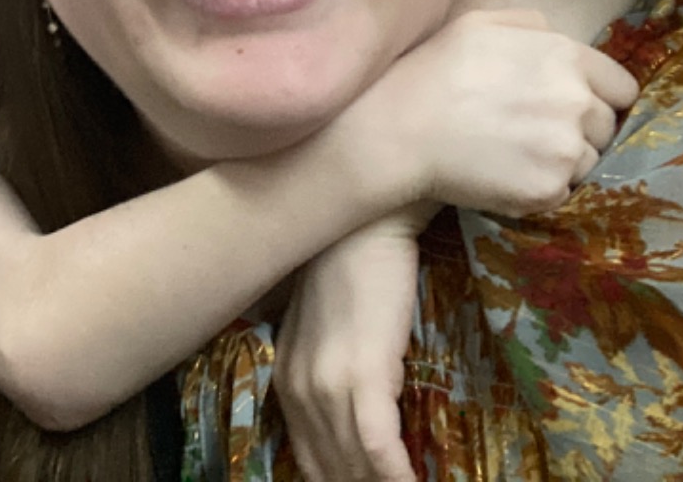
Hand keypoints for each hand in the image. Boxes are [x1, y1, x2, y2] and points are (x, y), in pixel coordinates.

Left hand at [276, 212, 425, 481]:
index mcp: (287, 382)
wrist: (367, 226)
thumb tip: (361, 417)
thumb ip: (333, 374)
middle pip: (331, 470)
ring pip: (354, 465)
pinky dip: (395, 476)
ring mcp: (326, 385)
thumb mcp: (328, 332)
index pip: (312, 460)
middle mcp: (298, 390)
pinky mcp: (363, 375)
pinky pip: (377, 447)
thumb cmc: (356, 271)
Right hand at [363, 10, 637, 216]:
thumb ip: (530, 24)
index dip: (599, 96)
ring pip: (587, 162)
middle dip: (580, 129)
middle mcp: (576, 103)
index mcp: (566, 57)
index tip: (572, 105)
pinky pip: (562, 193)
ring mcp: (565, 151)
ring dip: (561, 160)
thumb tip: (557, 36)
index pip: (621, 87)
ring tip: (514, 153)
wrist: (398, 131)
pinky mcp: (548, 190)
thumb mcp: (478, 23)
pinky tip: (504, 173)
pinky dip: (539, 188)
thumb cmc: (433, 71)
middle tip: (532, 130)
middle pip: (606, 127)